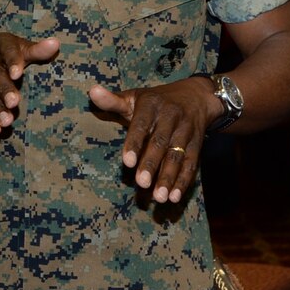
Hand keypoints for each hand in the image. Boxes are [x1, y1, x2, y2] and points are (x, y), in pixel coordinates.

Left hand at [88, 76, 221, 203]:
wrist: (195, 95)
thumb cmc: (155, 100)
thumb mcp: (134, 97)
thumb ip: (113, 101)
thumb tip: (92, 92)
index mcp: (151, 105)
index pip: (141, 125)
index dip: (134, 143)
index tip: (127, 162)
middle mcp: (170, 116)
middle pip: (160, 143)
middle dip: (151, 164)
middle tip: (142, 183)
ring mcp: (185, 131)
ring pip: (177, 156)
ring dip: (169, 178)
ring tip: (159, 197)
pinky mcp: (197, 144)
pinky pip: (191, 163)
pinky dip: (183, 181)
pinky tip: (175, 196)